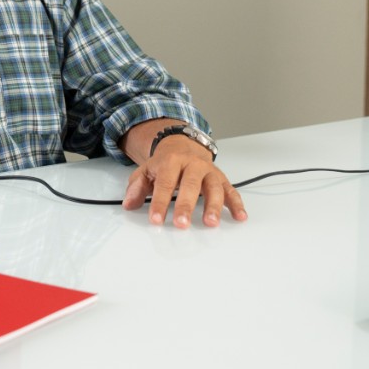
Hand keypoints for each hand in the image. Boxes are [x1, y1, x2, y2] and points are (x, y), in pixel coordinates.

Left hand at [121, 128, 246, 228]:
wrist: (183, 145)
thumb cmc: (165, 163)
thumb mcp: (146, 170)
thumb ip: (136, 187)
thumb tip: (128, 204)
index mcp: (172, 161)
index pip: (165, 183)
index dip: (159, 202)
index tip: (156, 220)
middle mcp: (193, 165)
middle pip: (190, 185)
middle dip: (186, 205)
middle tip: (181, 224)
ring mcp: (209, 172)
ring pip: (214, 187)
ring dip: (214, 206)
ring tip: (210, 223)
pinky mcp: (221, 179)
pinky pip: (231, 191)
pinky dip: (237, 204)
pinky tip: (240, 217)